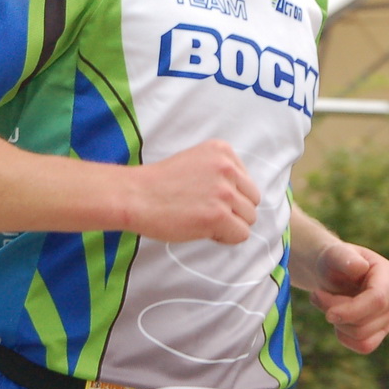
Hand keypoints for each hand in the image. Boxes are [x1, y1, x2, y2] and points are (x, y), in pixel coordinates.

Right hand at [125, 140, 260, 244]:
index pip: (247, 181)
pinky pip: (241, 234)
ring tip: (203, 221)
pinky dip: (225, 238)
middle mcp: (227, 168)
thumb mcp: (195, 161)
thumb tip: (243, 197)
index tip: (208, 198)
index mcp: (222, 150)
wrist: (135, 196)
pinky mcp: (218, 215)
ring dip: (229, 225)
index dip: (230, 196)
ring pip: (248, 219)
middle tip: (206, 213)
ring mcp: (224, 192)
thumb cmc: (160, 183)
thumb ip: (220, 172)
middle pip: (252, 200)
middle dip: (234, 211)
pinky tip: (204, 230)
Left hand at [308, 242, 388, 353]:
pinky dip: (345, 338)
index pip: (377, 300)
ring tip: (326, 304)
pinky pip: (365, 346)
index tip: (327, 314)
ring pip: (363, 336)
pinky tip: (337, 322)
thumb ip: (344, 257)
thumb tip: (360, 267)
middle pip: (366, 322)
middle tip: (317, 296)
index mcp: (388, 273)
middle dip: (337, 313)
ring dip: (339, 325)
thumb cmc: (332, 261)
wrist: (330, 272)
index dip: (351, 311)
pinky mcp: (381, 329)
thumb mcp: (333, 254)